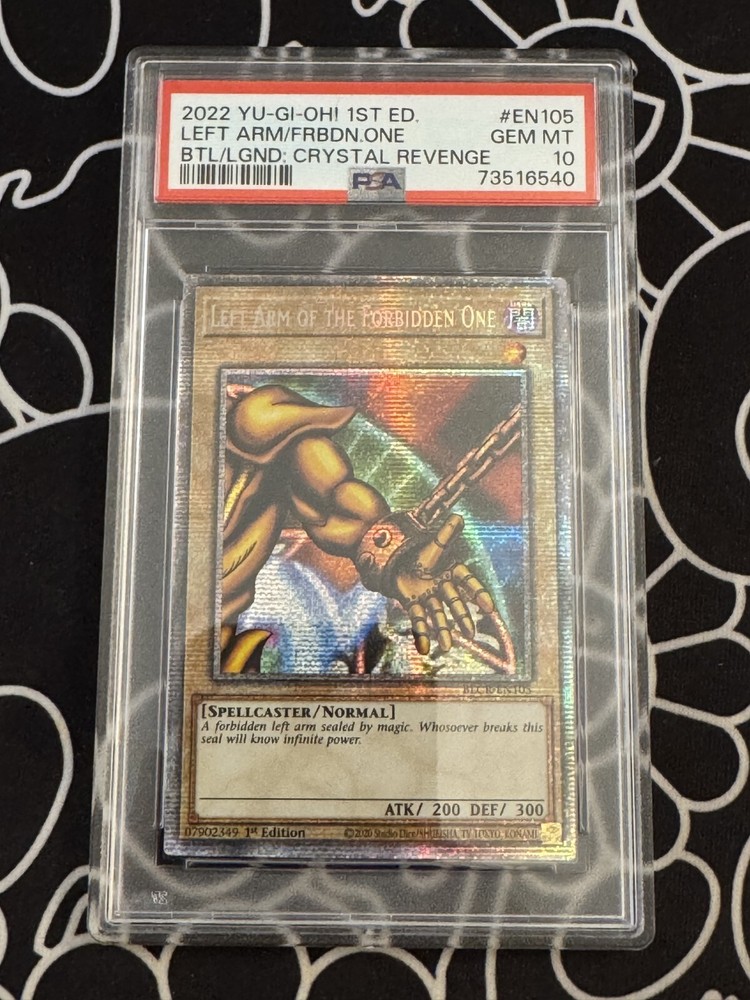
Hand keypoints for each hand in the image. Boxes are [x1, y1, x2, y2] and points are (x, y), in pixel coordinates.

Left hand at [390, 513, 495, 654]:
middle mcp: (442, 587)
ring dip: (442, 631)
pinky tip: (424, 648)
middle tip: (470, 633)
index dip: (479, 594)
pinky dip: (421, 634)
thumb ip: (445, 534)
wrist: (398, 560)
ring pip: (437, 615)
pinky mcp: (413, 603)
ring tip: (446, 647)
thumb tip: (459, 517)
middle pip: (454, 603)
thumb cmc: (420, 554)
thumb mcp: (433, 545)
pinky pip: (418, 619)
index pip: (468, 583)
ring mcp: (428, 597)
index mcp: (451, 572)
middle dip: (462, 617)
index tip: (490, 608)